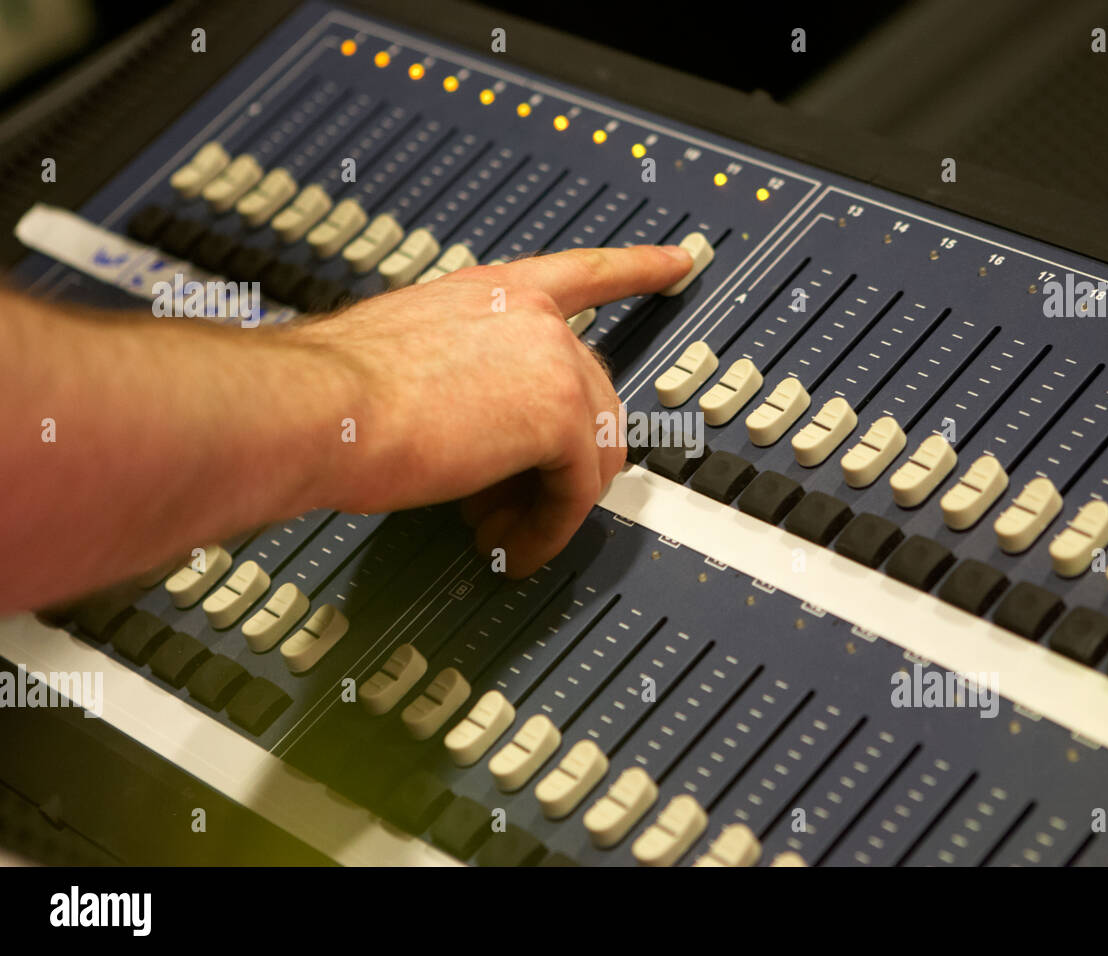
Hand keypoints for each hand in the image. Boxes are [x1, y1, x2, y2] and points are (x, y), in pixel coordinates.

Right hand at [288, 244, 692, 577]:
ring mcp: (551, 359)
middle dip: (555, 460)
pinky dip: (549, 529)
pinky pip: (579, 490)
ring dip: (550, 503)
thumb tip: (472, 429)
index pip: (583, 271)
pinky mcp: (559, 415)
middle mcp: (529, 315)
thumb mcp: (407, 361)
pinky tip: (515, 548)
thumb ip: (462, 378)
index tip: (676, 261)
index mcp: (490, 293)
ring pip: (593, 447)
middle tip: (503, 502)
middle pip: (592, 394)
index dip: (636, 267)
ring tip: (502, 534)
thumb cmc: (331, 392)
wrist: (315, 407)